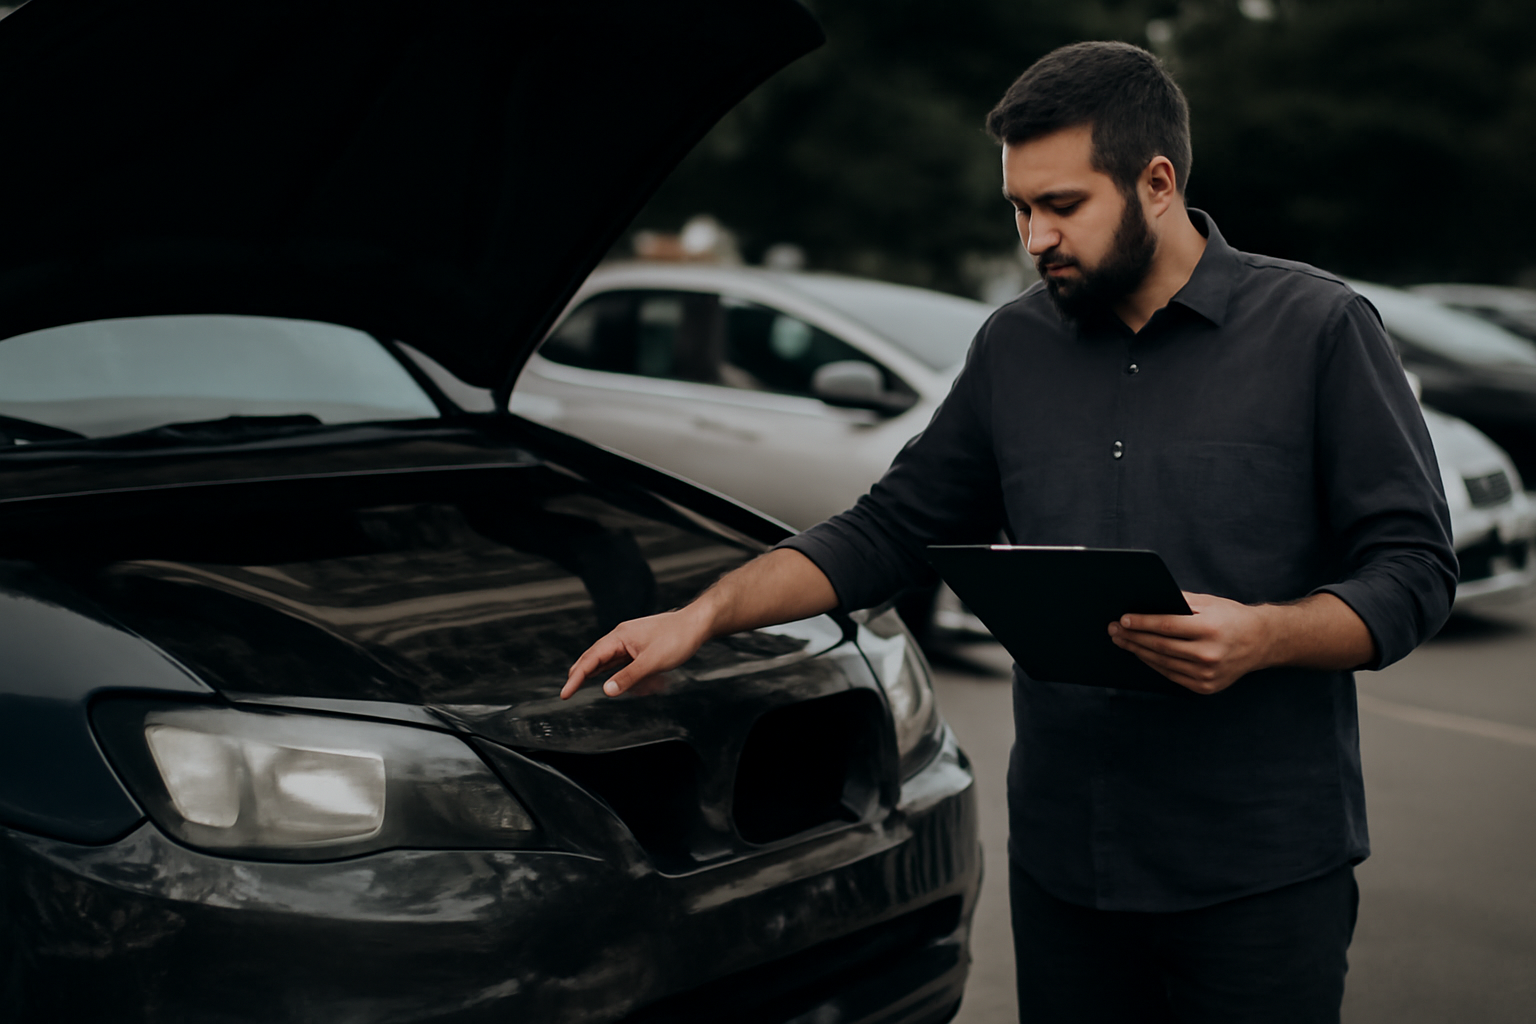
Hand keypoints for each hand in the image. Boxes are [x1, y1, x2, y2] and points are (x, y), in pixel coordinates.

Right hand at [561, 608, 712, 699]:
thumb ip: (628, 677)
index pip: (591, 660)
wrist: (698, 624)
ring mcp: (630, 642)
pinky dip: (625, 674)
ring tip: (611, 686)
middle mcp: (621, 637)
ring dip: (611, 677)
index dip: (576, 678)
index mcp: (619, 637)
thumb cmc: (678, 638)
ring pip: (611, 663)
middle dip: (583, 675)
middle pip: (595, 659)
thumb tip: (606, 690)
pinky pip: (625, 663)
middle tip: (568, 691)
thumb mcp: (652, 662)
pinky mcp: (640, 647)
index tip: (565, 693)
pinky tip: (630, 682)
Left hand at [1107, 592, 1274, 694]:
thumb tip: (1146, 600)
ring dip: (1138, 651)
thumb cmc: (1230, 617)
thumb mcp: (1208, 603)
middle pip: (1161, 646)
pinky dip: (1153, 664)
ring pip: (1163, 662)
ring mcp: (1207, 674)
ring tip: (1122, 641)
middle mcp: (1209, 654)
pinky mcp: (1205, 687)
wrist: (1261, 642)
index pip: (1167, 626)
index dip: (1142, 623)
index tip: (1123, 619)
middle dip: (1133, 637)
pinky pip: (1171, 675)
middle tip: (1114, 630)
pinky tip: (1141, 654)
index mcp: (1210, 629)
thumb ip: (1179, 602)